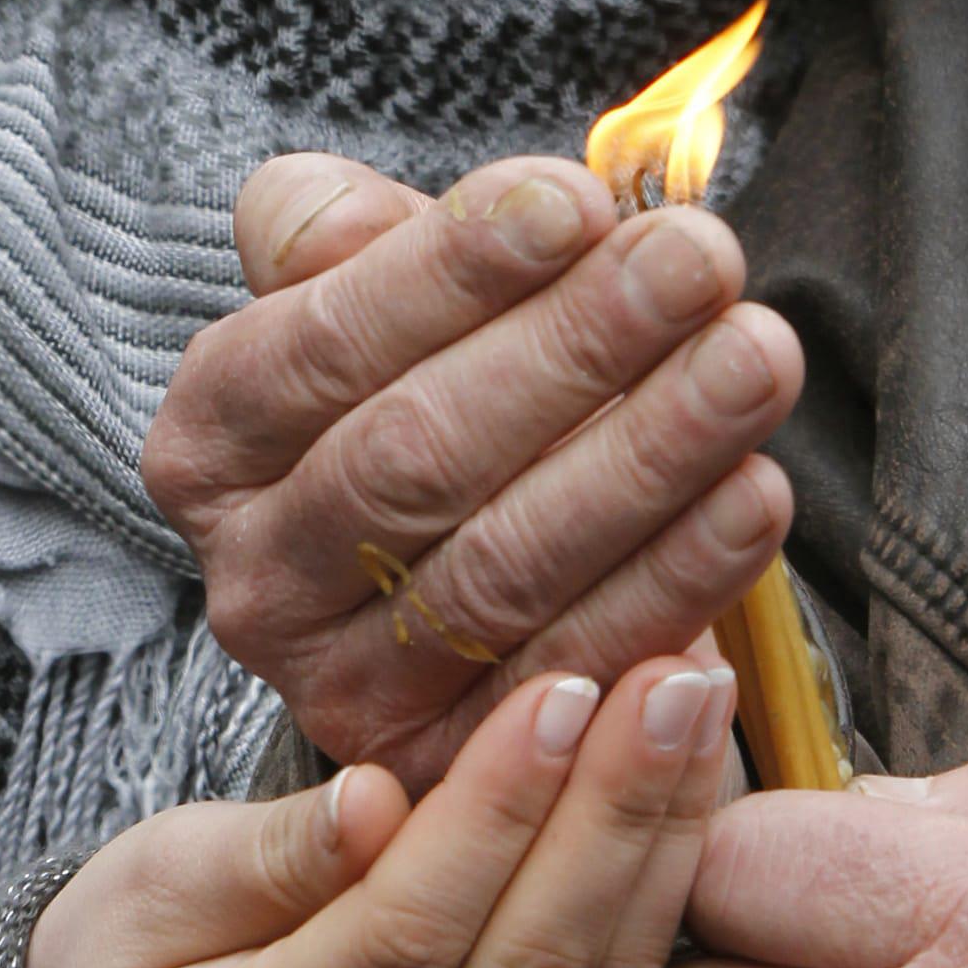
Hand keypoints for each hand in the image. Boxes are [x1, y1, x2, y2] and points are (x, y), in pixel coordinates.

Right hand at [29, 653, 738, 967]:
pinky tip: (696, 774)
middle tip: (676, 674)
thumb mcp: (139, 895)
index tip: (561, 689)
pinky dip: (667, 881)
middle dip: (617, 808)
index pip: (403, 939)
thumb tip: (375, 799)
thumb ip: (260, 857)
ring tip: (705, 698)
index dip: (494, 814)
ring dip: (664, 835)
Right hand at [143, 151, 802, 787]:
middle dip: (576, 348)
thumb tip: (342, 217)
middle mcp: (257, 576)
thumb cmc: (445, 379)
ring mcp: (347, 687)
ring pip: (505, 567)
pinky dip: (677, 580)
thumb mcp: (370, 287)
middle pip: (417, 455)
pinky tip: (754, 496)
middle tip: (700, 261)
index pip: (323, 343)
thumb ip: (337, 231)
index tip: (577, 202)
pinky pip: (578, 665)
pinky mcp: (454, 765)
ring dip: (648, 455)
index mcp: (212, 440)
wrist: (489, 551)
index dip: (452, 269)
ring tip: (754, 359)